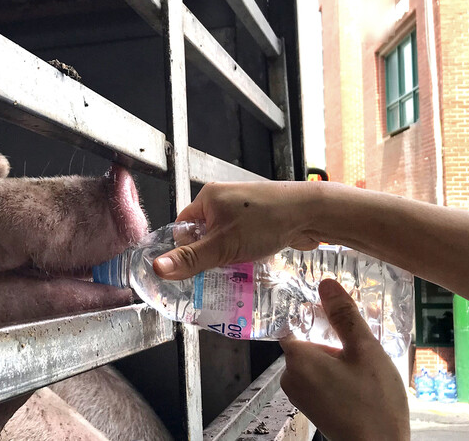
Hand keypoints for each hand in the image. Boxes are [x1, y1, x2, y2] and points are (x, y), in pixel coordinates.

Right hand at [153, 181, 318, 278]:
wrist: (311, 213)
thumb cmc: (266, 222)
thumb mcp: (222, 246)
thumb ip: (190, 259)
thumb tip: (157, 268)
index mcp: (207, 198)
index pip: (182, 228)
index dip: (186, 249)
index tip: (197, 266)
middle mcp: (222, 199)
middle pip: (203, 235)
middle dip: (210, 255)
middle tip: (219, 270)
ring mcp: (242, 208)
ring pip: (224, 239)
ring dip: (229, 255)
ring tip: (237, 267)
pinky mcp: (259, 217)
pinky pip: (242, 238)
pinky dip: (244, 251)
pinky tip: (253, 260)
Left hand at [280, 280, 408, 440]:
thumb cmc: (373, 402)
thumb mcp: (365, 351)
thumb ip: (344, 316)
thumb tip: (326, 284)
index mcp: (297, 358)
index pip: (291, 321)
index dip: (309, 311)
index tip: (326, 305)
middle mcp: (289, 375)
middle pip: (305, 341)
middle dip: (329, 336)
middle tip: (356, 337)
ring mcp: (298, 393)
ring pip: (313, 360)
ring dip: (334, 355)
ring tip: (361, 360)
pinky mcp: (310, 405)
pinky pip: (317, 377)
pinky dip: (334, 372)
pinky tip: (356, 377)